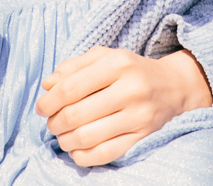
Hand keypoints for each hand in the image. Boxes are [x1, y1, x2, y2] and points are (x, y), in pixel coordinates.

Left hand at [35, 46, 212, 167]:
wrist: (172, 86)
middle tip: (50, 123)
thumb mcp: (104, 56)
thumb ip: (73, 67)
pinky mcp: (143, 136)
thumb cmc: (130, 69)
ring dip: (66, 141)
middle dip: (55, 123)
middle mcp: (130, 89)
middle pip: (77, 114)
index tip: (40, 108)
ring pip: (89, 137)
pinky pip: (106, 154)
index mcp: (117, 64)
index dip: (49, 101)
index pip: (71, 87)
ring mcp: (138, 116)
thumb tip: (47, 86)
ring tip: (62, 136)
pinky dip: (84, 157)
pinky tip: (77, 150)